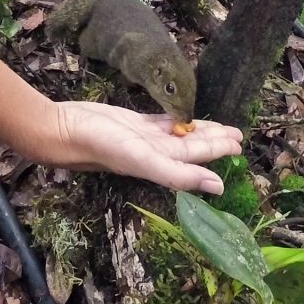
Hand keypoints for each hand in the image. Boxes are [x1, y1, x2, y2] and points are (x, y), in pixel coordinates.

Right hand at [46, 101, 243, 194]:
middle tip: (238, 135)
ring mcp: (143, 138)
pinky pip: (161, 121)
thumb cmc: (101, 145)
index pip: (196, 159)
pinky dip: (176, 120)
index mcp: (160, 163)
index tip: (238, 146)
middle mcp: (154, 153)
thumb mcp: (143, 160)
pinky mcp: (132, 123)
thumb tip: (217, 187)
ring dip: (200, 131)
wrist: (64, 130)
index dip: (217, 152)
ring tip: (221, 127)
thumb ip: (179, 175)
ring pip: (179, 134)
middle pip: (192, 147)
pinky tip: (185, 117)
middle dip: (214, 141)